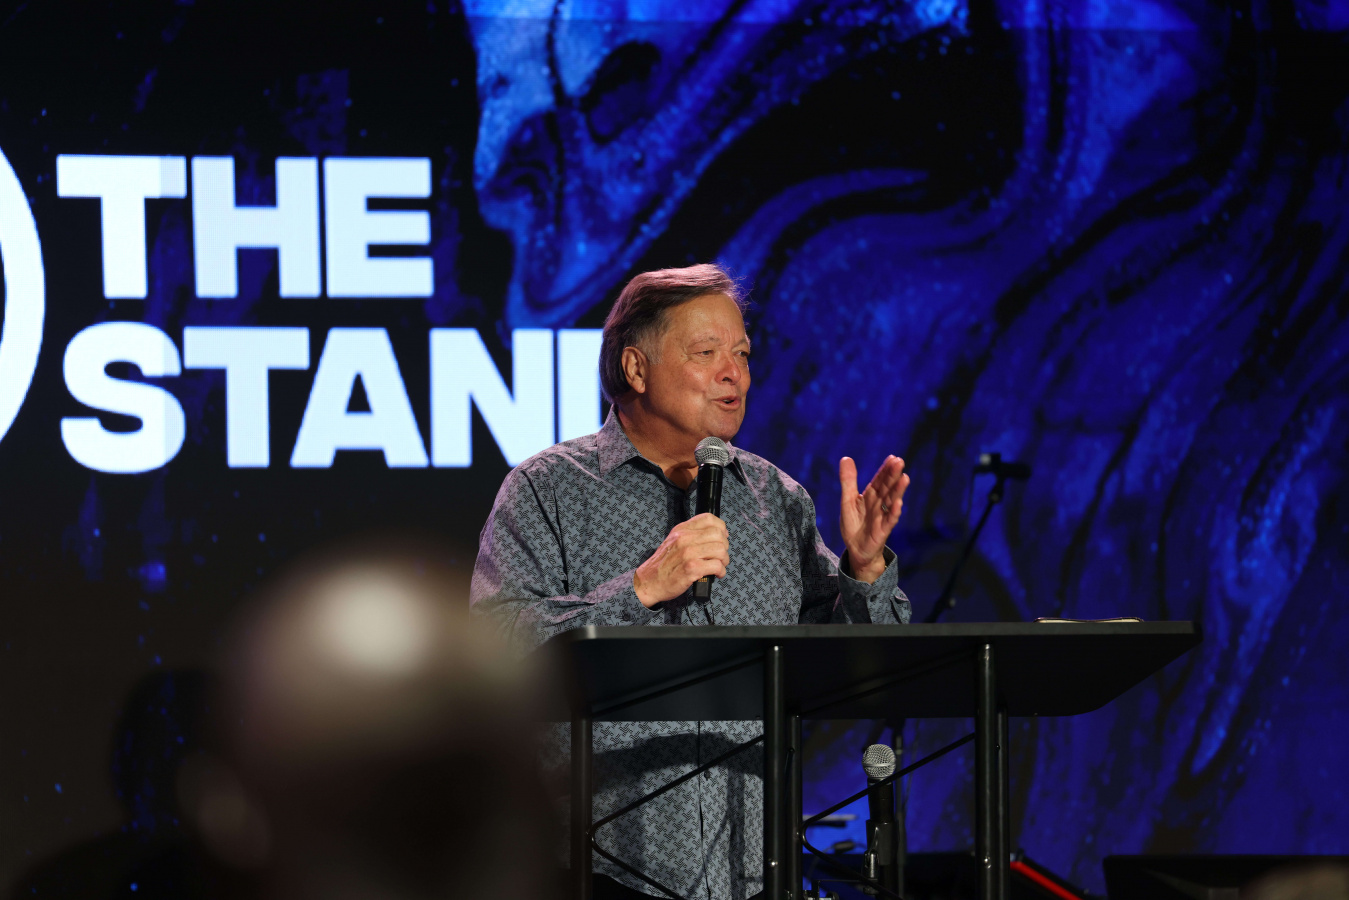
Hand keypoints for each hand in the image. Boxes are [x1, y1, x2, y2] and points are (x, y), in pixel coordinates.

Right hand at [633, 513, 729, 607]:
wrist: (649, 582)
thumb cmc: (663, 565)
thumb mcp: (673, 541)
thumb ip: (691, 535)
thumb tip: (715, 535)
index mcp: (682, 530)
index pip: (709, 519)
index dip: (721, 528)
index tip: (722, 538)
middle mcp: (685, 538)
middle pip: (718, 535)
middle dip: (724, 547)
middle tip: (721, 556)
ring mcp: (688, 553)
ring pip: (720, 550)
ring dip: (724, 560)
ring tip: (719, 566)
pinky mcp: (691, 568)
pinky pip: (717, 566)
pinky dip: (721, 571)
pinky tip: (716, 574)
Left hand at [839, 455, 909, 583]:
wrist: (856, 550)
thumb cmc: (854, 524)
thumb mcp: (847, 500)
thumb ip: (848, 481)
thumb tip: (846, 457)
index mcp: (870, 496)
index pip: (879, 481)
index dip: (884, 470)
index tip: (892, 457)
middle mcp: (878, 505)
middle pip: (886, 488)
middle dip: (892, 475)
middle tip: (900, 461)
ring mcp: (882, 517)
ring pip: (891, 501)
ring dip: (898, 490)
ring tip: (904, 478)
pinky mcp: (882, 531)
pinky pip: (889, 520)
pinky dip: (894, 512)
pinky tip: (898, 503)